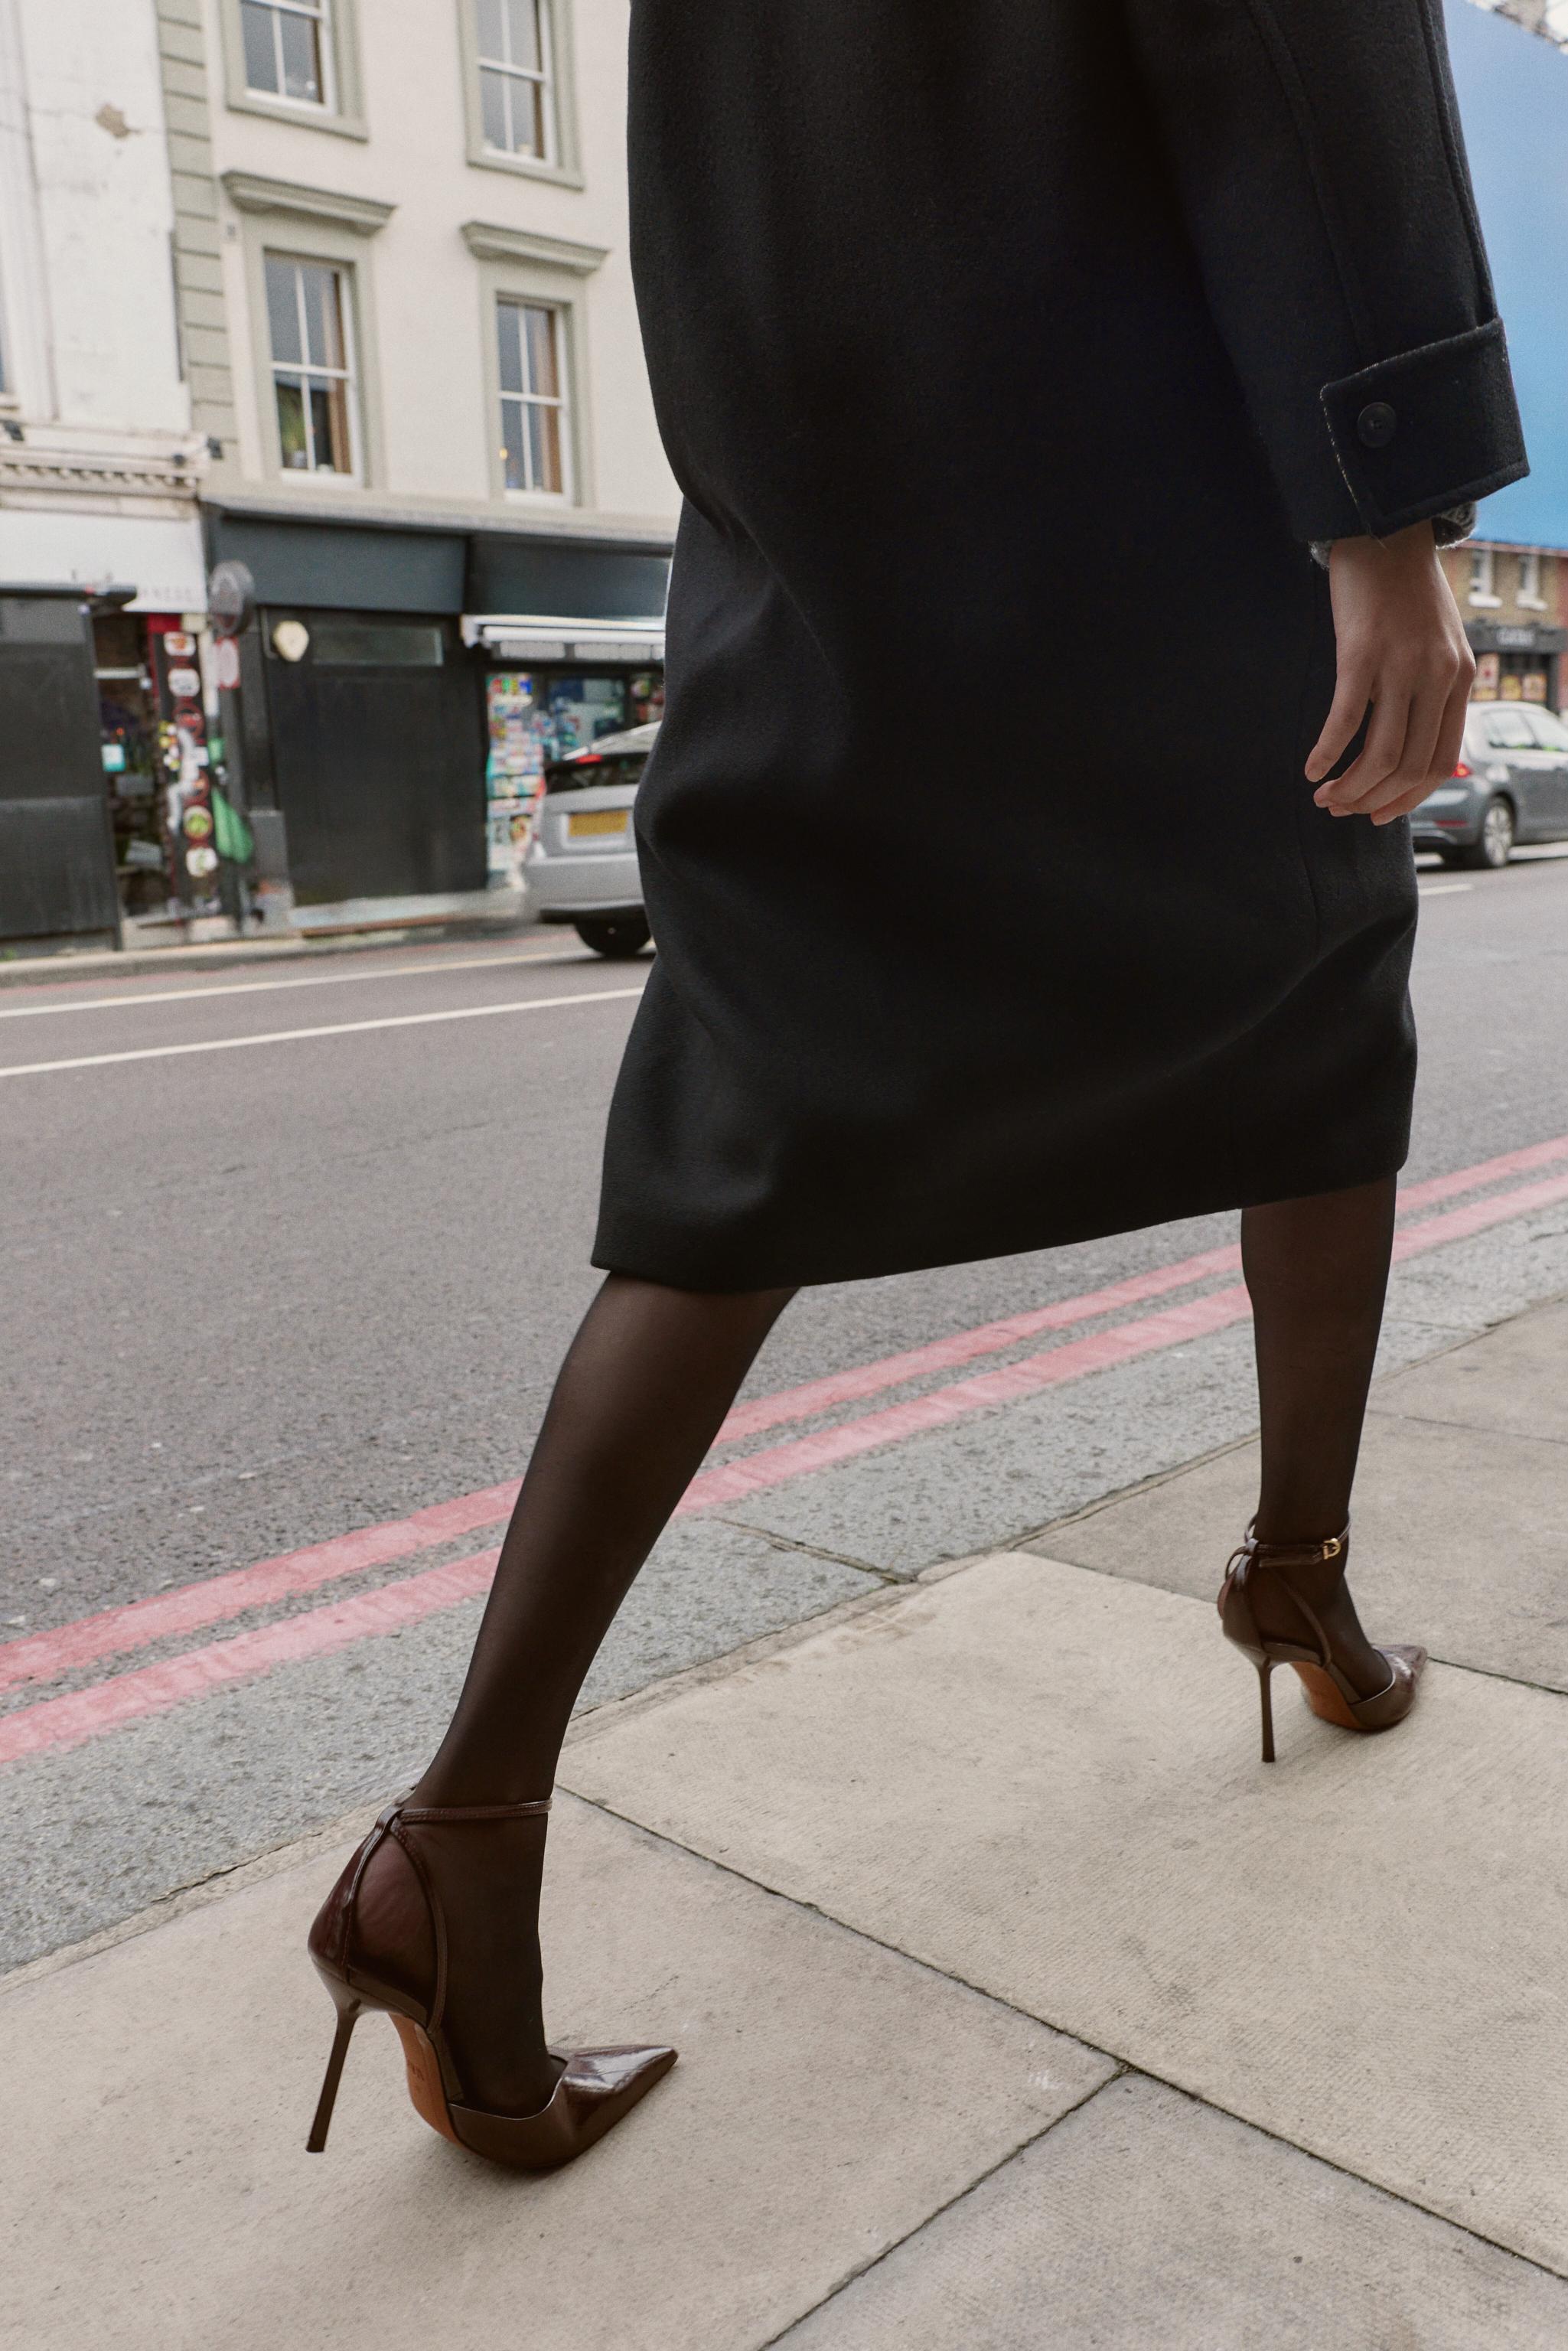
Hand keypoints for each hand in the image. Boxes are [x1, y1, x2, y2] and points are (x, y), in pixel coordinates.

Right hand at [1305, 521, 1475, 825]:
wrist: (1389, 532)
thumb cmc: (1406, 592)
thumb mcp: (1438, 643)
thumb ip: (1432, 689)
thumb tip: (1409, 742)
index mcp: (1459, 680)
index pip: (1440, 763)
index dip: (1407, 799)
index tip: (1377, 814)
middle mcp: (1437, 677)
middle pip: (1407, 766)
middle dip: (1371, 800)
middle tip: (1340, 808)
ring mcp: (1401, 666)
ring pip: (1379, 754)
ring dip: (1348, 787)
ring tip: (1324, 795)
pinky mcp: (1362, 653)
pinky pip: (1344, 721)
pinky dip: (1326, 753)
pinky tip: (1309, 767)